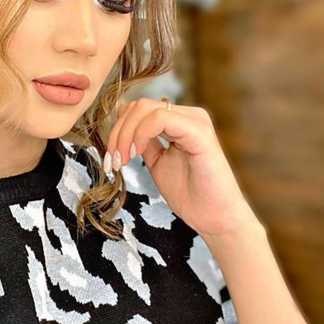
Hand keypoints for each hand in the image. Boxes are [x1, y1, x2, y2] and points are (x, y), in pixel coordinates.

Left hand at [105, 97, 259, 243]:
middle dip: (117, 132)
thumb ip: (142, 141)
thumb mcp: (156, 161)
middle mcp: (188, 116)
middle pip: (138, 106)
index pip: (138, 109)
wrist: (212, 217)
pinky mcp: (200, 133)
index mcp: (179, 121)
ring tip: (124, 160)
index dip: (117, 129)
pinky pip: (161, 118)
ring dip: (125, 134)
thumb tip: (121, 121)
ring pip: (145, 108)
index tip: (111, 159)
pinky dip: (141, 133)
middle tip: (113, 161)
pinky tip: (136, 153)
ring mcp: (195, 122)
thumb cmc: (188, 193)